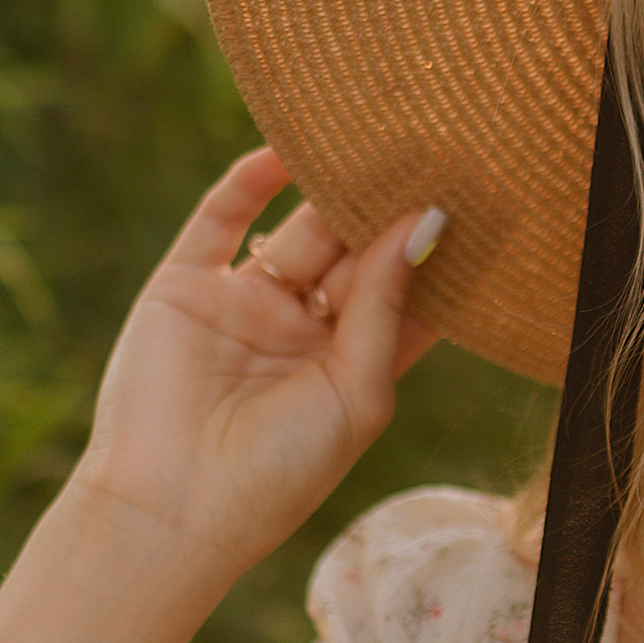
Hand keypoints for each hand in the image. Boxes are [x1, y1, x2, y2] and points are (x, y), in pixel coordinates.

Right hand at [71, 148, 443, 582]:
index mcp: (350, 365)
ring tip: (371, 132)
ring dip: (329, 186)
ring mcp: (242, 305)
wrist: (170, 510)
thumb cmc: (280, 473)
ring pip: (296, 229)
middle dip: (384, 206)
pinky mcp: (184, 287)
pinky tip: (288, 148)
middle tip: (429, 145)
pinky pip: (222, 218)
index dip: (433, 249)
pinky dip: (251, 180)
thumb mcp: (356, 390)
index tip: (473, 193)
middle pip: (353, 251)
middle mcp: (300, 330)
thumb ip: (386, 304)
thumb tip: (424, 219)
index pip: (403, 292)